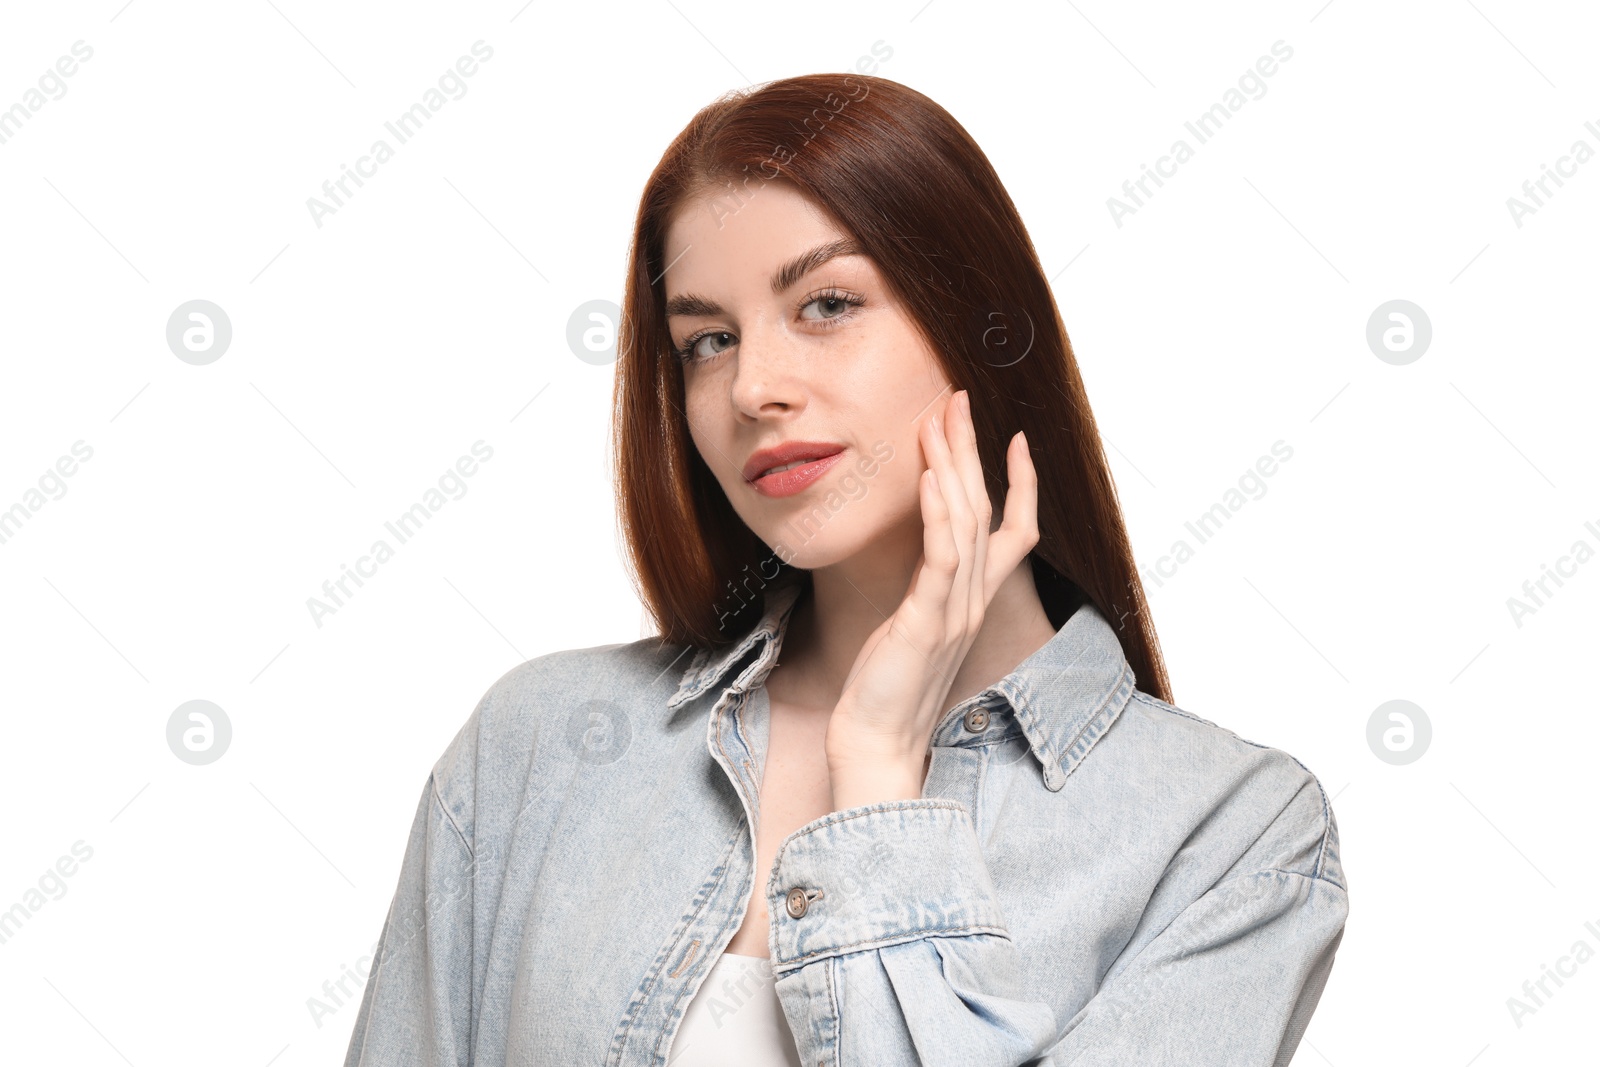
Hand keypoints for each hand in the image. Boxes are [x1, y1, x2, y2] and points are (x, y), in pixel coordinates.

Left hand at [824, 388, 1039, 809]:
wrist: (877, 745)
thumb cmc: (886, 691)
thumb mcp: (913, 630)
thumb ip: (926, 593)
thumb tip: (922, 562)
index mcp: (974, 601)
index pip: (1014, 532)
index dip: (1020, 484)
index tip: (1014, 439)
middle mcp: (974, 601)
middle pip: (984, 511)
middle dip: (972, 451)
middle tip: (957, 400)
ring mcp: (955, 612)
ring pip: (965, 525)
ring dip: (953, 467)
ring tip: (940, 421)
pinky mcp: (927, 624)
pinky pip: (941, 561)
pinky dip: (937, 516)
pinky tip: (930, 480)